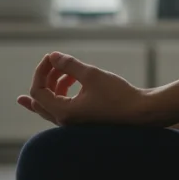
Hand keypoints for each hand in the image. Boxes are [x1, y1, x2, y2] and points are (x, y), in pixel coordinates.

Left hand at [17, 52, 152, 125]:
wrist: (141, 112)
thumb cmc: (118, 95)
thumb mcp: (92, 75)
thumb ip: (69, 65)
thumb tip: (52, 56)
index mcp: (64, 112)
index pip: (38, 92)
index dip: (40, 71)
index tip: (51, 57)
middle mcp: (65, 121)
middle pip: (41, 100)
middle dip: (44, 78)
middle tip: (53, 61)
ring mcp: (73, 123)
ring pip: (52, 103)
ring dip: (54, 84)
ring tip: (67, 69)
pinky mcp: (82, 121)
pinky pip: (63, 106)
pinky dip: (62, 92)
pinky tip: (71, 79)